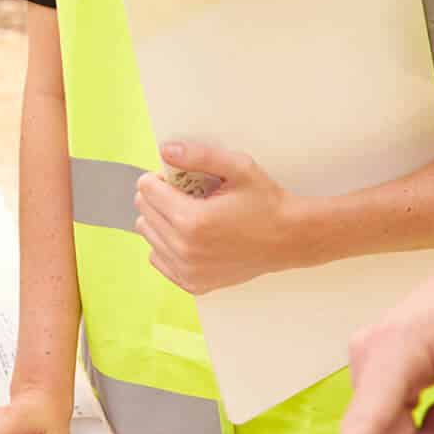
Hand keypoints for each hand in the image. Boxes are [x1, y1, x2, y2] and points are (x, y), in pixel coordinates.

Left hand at [133, 142, 307, 293]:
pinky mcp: (192, 283)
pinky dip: (166, 244)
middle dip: (159, 197)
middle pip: (144, 211)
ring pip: (147, 234)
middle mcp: (185, 249)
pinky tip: (189, 236)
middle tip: (187, 195)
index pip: (146, 189)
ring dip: (161, 220)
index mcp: (192, 220)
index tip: (179, 179)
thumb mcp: (238, 167)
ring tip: (190, 214)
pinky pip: (158, 258)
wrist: (290, 239)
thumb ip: (199, 155)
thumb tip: (165, 150)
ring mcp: (188, 270)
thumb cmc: (266, 203)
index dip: (160, 177)